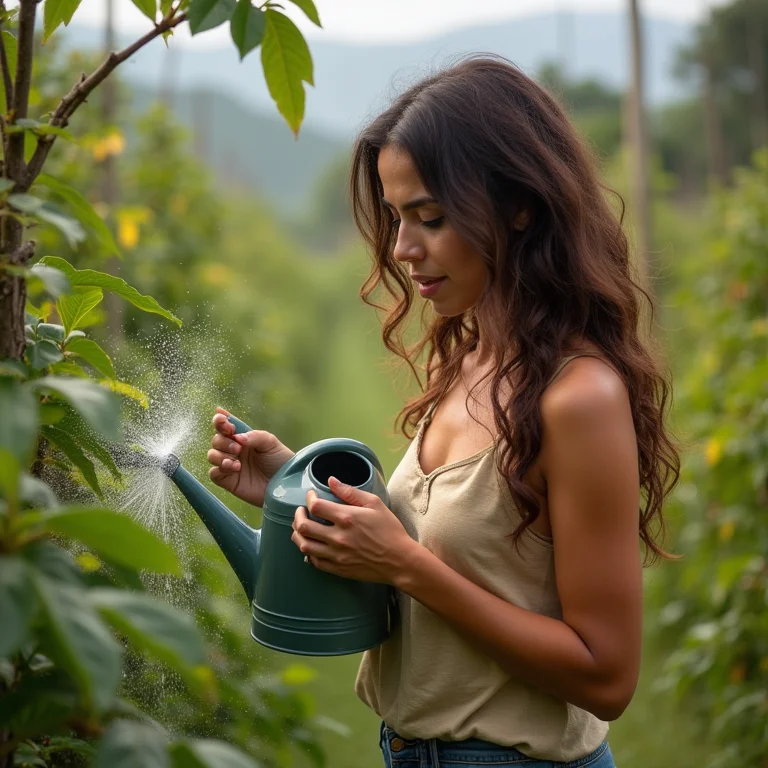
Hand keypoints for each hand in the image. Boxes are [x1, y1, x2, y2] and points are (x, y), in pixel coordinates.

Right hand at [207, 407, 294, 506]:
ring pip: (212, 455)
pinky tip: (234, 469)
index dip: (220, 421)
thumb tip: (237, 437)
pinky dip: (220, 469)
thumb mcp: (271, 443)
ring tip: (237, 462)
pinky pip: (214, 473)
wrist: (284, 484)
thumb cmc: (280, 461)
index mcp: (243, 438)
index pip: (225, 426)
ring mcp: (230, 465)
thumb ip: (254, 436)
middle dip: (224, 441)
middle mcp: (234, 450)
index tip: (224, 422)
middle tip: (238, 448)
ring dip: (220, 456)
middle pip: (216, 440)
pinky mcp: (228, 481)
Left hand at [291, 475, 417, 583]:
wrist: (399, 561)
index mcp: (347, 518)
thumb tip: (331, 480)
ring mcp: (336, 555)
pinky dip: (308, 551)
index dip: (309, 498)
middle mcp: (338, 537)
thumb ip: (350, 491)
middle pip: (304, 526)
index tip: (312, 496)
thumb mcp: (375, 504)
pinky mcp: (337, 569)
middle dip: (298, 515)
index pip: (316, 506)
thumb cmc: (390, 530)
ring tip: (301, 527)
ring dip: (298, 534)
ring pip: (304, 545)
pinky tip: (312, 544)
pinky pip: (313, 561)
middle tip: (301, 511)